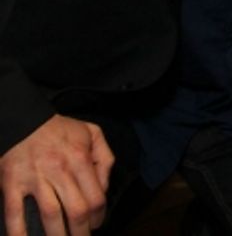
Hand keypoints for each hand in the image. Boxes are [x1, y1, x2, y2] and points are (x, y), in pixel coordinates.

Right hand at [0, 115, 112, 235]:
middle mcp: (60, 170)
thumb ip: (104, 159)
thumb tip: (104, 187)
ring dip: (57, 235)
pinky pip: (14, 212)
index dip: (99, 216)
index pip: (96, 198)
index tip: (97, 224)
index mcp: (80, 159)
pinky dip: (18, 232)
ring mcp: (35, 179)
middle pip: (76, 210)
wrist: (24, 121)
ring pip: (50, 215)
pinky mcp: (12, 184)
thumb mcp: (93, 134)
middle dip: (82, 231)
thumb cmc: (60, 130)